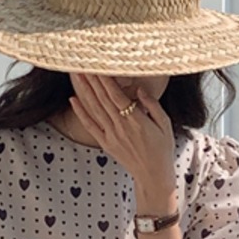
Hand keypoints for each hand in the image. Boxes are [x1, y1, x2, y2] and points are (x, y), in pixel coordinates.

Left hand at [70, 73, 177, 207]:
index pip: (116, 94)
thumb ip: (152, 105)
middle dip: (92, 79)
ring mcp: (111, 135)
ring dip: (84, 90)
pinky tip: (73, 99)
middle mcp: (120, 126)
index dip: (105, 79)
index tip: (97, 64)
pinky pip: (90, 125)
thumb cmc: (162, 148)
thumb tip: (139, 89)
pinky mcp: (105, 143)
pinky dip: (80, 112)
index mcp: (135, 120)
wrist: (153, 175)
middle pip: (102, 98)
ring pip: (94, 108)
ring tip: (76, 75)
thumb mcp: (165, 124)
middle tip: (81, 63)